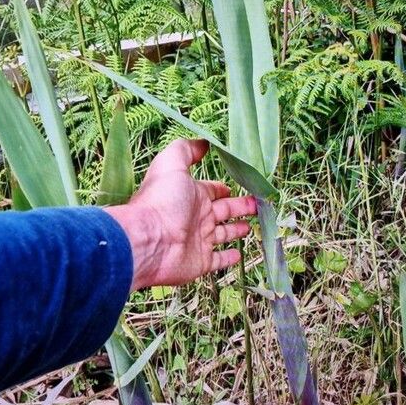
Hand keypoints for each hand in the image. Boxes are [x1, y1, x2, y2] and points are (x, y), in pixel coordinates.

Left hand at [105, 139, 255, 290]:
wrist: (148, 241)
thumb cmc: (162, 201)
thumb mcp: (172, 165)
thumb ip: (186, 150)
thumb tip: (204, 142)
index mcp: (192, 196)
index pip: (212, 191)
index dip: (223, 189)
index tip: (239, 185)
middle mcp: (196, 218)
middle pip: (223, 211)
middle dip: (240, 206)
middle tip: (257, 204)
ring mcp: (198, 241)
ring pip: (223, 234)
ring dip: (236, 229)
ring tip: (252, 226)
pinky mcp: (200, 262)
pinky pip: (218, 260)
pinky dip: (228, 257)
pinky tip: (238, 253)